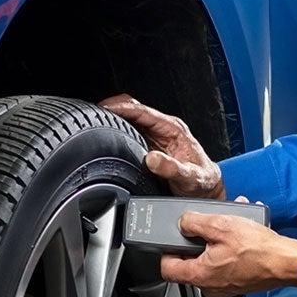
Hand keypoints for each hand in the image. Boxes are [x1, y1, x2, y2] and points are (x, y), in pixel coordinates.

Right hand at [101, 94, 224, 199]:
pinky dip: (115, 131)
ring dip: (112, 119)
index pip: (143, 111)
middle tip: (91, 114)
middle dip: (112, 110)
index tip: (105, 108)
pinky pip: (129, 132)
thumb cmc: (201, 181)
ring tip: (92, 122)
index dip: (122, 108)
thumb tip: (152, 159)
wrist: (206, 189)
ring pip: (129, 120)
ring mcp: (155, 136)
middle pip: (133, 111)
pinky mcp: (149, 144)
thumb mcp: (189, 178)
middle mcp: (163, 129)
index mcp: (173, 129)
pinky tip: (104, 134)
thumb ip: (172, 169)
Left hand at [160, 202, 296, 296]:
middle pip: (190, 262)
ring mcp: (224, 286)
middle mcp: (209, 286)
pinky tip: (243, 232)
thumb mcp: (221, 225)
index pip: (167, 268)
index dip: (166, 250)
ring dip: (217, 240)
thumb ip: (195, 223)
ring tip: (231, 224)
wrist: (286, 263)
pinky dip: (230, 248)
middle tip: (208, 226)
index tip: (173, 237)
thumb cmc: (259, 249)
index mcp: (199, 275)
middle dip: (198, 240)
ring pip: (210, 260)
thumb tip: (183, 223)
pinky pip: (226, 263)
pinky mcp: (238, 282)